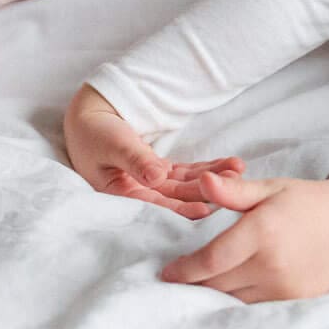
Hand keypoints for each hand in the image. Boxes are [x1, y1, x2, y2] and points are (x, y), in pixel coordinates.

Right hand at [63, 83, 242, 219]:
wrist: (89, 118)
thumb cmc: (95, 132)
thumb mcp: (113, 144)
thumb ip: (135, 159)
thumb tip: (156, 176)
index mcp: (120, 196)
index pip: (154, 206)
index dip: (179, 209)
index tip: (205, 210)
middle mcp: (138, 195)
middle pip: (176, 198)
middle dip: (207, 193)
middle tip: (237, 190)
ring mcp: (150, 185)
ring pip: (187, 186)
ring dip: (213, 180)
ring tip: (238, 172)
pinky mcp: (159, 174)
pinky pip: (187, 174)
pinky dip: (207, 170)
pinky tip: (230, 167)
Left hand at [160, 167, 328, 302]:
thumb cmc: (304, 202)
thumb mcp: (269, 189)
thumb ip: (233, 191)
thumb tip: (203, 181)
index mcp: (263, 231)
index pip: (212, 260)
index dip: (185, 270)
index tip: (166, 273)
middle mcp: (273, 264)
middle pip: (218, 284)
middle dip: (195, 283)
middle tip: (177, 279)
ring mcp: (285, 287)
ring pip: (234, 299)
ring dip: (215, 293)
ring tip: (200, 284)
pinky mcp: (295, 301)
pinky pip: (255, 305)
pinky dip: (238, 300)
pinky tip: (229, 290)